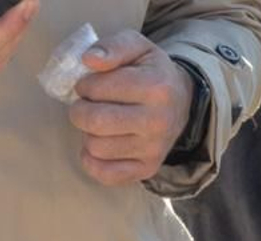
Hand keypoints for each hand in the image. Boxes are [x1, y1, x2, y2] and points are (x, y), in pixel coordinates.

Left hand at [70, 31, 194, 185]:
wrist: (180, 103)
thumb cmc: (150, 73)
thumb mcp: (138, 48)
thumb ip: (114, 46)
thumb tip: (89, 60)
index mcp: (157, 87)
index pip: (99, 88)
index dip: (85, 85)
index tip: (89, 84)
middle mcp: (158, 122)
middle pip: (95, 122)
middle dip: (80, 111)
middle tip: (85, 104)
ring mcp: (153, 149)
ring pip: (95, 148)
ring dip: (87, 133)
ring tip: (99, 122)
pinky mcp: (146, 169)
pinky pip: (104, 174)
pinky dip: (92, 160)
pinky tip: (99, 144)